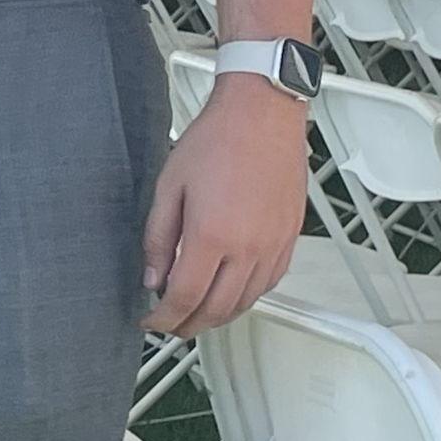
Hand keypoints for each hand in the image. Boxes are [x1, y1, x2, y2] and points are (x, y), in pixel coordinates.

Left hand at [141, 76, 307, 337]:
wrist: (262, 114)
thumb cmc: (217, 139)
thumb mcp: (170, 185)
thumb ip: (158, 237)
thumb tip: (153, 277)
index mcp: (212, 236)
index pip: (184, 298)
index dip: (164, 318)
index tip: (152, 321)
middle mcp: (247, 249)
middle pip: (216, 310)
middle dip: (189, 326)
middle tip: (170, 324)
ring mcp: (273, 247)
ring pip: (245, 304)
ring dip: (218, 317)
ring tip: (196, 314)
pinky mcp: (289, 241)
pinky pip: (268, 286)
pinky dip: (246, 299)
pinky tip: (231, 293)